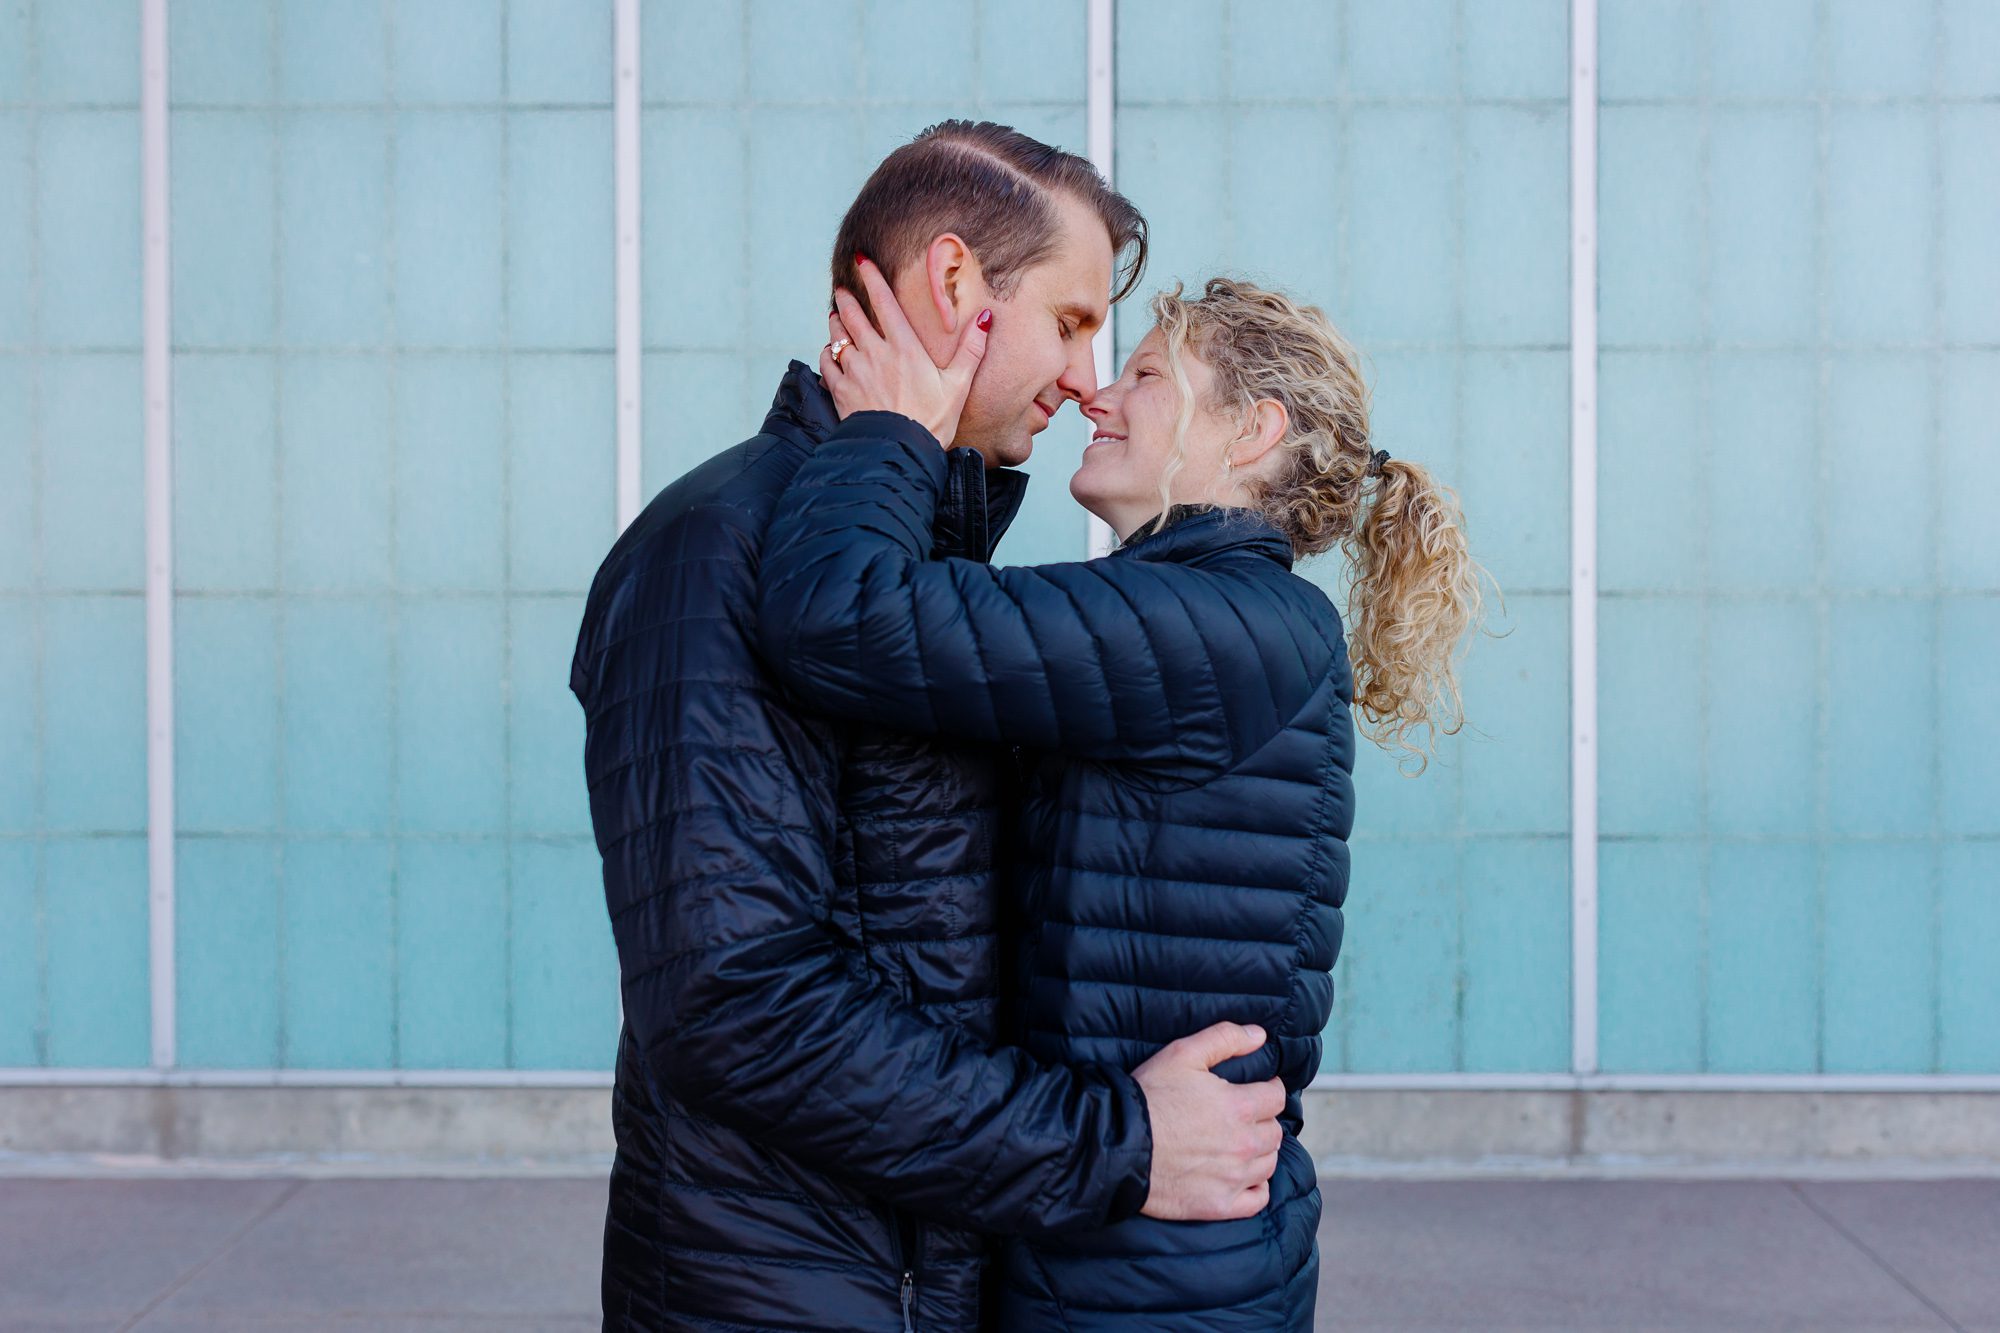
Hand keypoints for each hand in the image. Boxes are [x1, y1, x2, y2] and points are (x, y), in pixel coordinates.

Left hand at [820, 255, 990, 445]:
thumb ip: (972, 349)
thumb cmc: (932, 421)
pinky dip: (828, 354)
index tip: (862, 261)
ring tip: (835, 317)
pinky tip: (832, 353)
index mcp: (904, 347)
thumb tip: (984, 317)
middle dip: (846, 299)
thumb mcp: (959, 385)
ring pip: (837, 337)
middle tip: (842, 290)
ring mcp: (855, 372)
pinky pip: (827, 363)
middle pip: (853, 316)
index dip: (871, 277)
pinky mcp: (841, 391)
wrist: (900, 452)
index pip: (884, 302)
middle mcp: (876, 354)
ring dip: (835, 324)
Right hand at [1132, 1021, 1286, 1221]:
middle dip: (1264, 1120)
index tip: (1260, 1088)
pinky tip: (1244, 1178)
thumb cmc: (1149, 1097)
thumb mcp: (1182, 1054)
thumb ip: (1224, 1038)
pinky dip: (1256, 1188)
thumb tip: (1259, 1035)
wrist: (1118, 1146)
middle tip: (1246, 1116)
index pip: (1276, 1097)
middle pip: (1274, 1132)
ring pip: (1269, 1163)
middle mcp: (1244, 1144)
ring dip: (1261, 1152)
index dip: (1269, 1088)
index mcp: (1239, 1107)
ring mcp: (1234, 1178)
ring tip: (1242, 1144)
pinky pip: (1258, 1199)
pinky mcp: (1220, 1204)